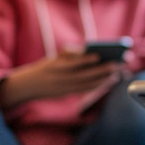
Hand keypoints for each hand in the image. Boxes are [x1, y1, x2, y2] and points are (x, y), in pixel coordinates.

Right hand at [0, 51, 121, 107]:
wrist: (27, 86)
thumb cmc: (45, 67)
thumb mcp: (54, 58)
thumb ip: (69, 53)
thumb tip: (86, 50)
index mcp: (55, 66)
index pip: (72, 63)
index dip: (85, 60)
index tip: (98, 55)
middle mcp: (60, 79)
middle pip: (84, 75)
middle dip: (102, 70)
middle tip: (117, 64)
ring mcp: (64, 88)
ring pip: (87, 84)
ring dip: (103, 79)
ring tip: (117, 73)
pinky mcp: (67, 94)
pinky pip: (85, 90)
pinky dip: (97, 86)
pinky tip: (109, 81)